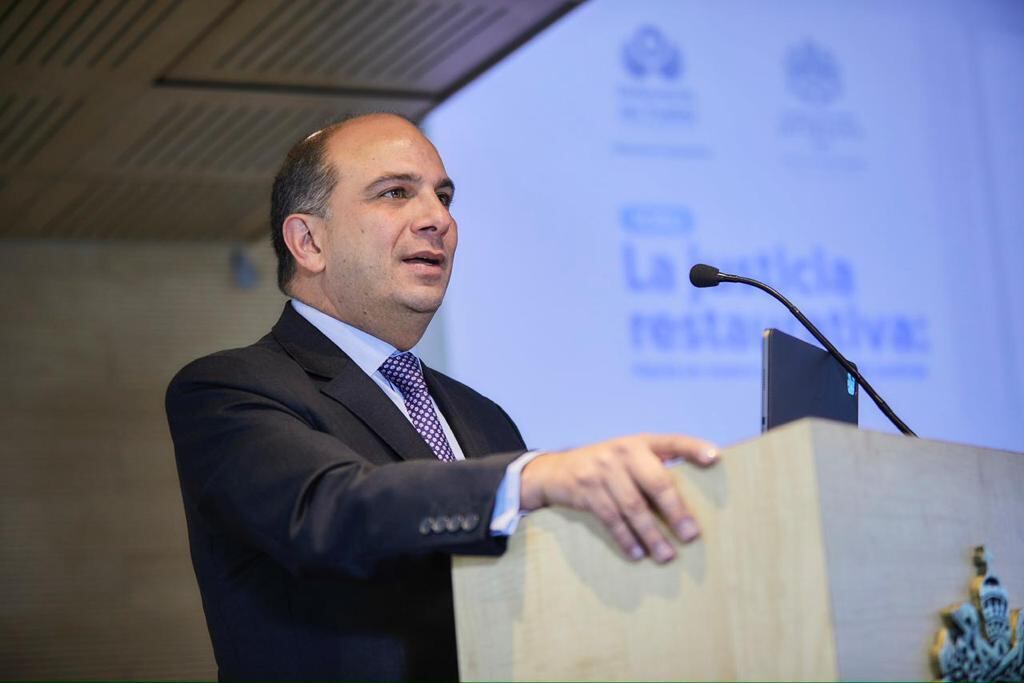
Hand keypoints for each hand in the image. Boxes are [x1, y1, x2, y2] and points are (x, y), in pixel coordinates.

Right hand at [520, 434, 717, 562]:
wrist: (554, 470)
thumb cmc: (603, 467)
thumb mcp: (625, 457)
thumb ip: (651, 467)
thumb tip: (688, 500)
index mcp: (639, 442)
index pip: (672, 441)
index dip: (693, 448)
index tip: (715, 458)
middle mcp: (622, 451)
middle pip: (656, 482)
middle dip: (675, 511)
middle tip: (691, 535)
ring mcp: (602, 470)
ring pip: (633, 507)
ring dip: (651, 535)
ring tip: (666, 556)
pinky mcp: (585, 490)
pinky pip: (610, 519)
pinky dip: (625, 538)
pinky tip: (637, 554)